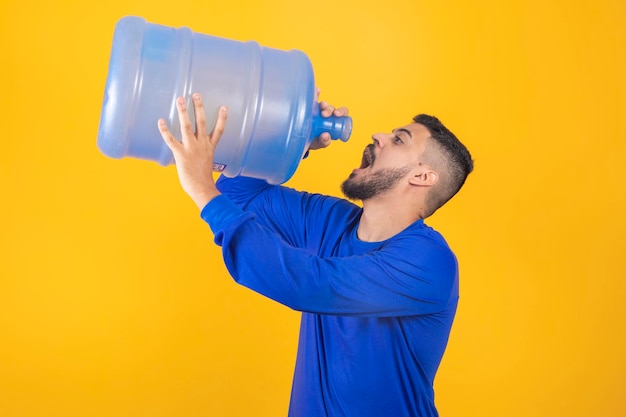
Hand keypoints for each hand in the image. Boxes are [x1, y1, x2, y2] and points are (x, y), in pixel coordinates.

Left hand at [158, 93, 228, 209]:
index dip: (222, 118)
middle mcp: (202, 145)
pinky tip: (160, 121)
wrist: (202, 188)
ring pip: (187, 126)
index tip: (224, 107)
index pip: (219, 130)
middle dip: (199, 107)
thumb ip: (201, 156)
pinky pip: (171, 140)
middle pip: (202, 122)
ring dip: (184, 112)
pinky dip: (165, 131)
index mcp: (209, 147)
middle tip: (196, 94)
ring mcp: (191, 148)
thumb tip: (196, 156)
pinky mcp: (181, 154)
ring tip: (180, 99)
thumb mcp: (206, 164)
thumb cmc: (203, 180)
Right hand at [308, 89, 348, 150]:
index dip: (341, 112)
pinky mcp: (309, 106)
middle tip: (324, 114)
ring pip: (324, 104)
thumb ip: (323, 142)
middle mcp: (327, 114)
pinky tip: (318, 90)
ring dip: (324, 104)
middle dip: (330, 109)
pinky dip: (316, 93)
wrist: (299, 139)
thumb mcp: (318, 143)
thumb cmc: (312, 141)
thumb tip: (326, 136)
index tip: (336, 115)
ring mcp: (318, 110)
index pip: (341, 114)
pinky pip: (313, 97)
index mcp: (333, 122)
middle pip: (332, 108)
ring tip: (321, 106)